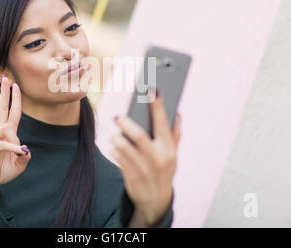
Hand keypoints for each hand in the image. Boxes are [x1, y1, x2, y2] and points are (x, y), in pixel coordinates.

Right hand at [0, 76, 31, 194]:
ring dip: (15, 142)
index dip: (15, 99)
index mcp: (6, 134)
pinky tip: (18, 153)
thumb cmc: (3, 172)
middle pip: (2, 109)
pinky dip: (12, 148)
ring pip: (7, 129)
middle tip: (7, 78)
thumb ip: (24, 155)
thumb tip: (24, 147)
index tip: (15, 85)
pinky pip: (3, 144)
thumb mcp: (20, 164)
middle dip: (6, 94)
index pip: (12, 113)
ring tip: (16, 155)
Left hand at [110, 87, 180, 226]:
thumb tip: (177, 113)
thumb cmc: (164, 169)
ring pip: (124, 147)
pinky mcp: (131, 177)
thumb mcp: (173, 154)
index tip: (152, 90)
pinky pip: (119, 159)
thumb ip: (174, 134)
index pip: (162, 123)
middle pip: (139, 135)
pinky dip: (114, 150)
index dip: (157, 106)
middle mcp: (157, 158)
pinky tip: (114, 146)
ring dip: (116, 138)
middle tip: (117, 117)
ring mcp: (143, 168)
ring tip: (114, 133)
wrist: (156, 200)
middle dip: (126, 123)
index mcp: (168, 149)